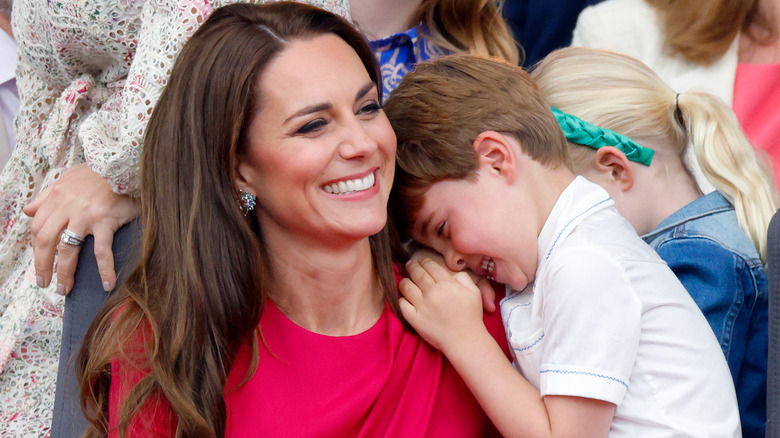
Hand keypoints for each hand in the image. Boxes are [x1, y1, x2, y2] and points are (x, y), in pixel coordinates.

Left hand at [23, 163, 139, 294]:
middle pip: (47, 241)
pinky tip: (108, 284)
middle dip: (43, 265)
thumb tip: (28, 210)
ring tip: (65, 289)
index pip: (38, 228)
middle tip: (45, 283)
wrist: (124, 164)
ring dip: (64, 273)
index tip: (41, 264)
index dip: (37, 249)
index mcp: (56, 198)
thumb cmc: (98, 173)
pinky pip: (102, 251)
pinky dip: (104, 270)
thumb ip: (47, 196)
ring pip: (68, 249)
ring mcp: (85, 216)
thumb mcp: (67, 179)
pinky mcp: (105, 222)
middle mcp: (67, 207)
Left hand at [399, 258, 487, 354]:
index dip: (424, 261)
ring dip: (404, 281)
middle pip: (416, 273)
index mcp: (447, 284)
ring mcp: (422, 306)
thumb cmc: (471, 316)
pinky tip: (404, 298)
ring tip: (405, 281)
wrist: (465, 341)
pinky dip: (401, 299)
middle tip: (409, 265)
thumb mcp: (474, 292)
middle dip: (411, 266)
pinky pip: (401, 304)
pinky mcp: (414, 319)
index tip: (421, 262)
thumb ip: (463, 278)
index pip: (430, 266)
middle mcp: (432, 292)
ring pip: (405, 286)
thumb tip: (451, 273)